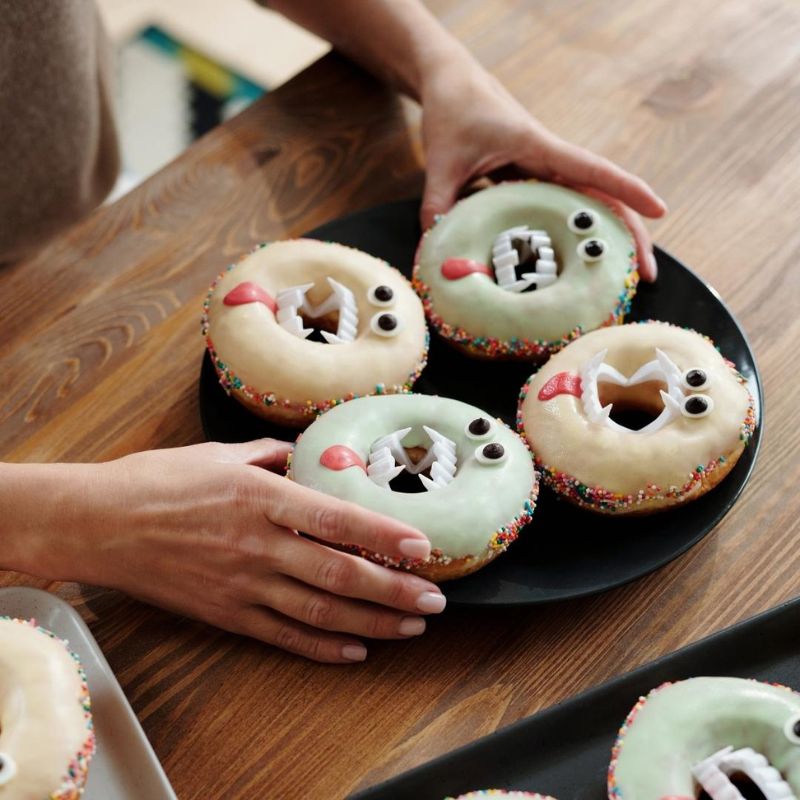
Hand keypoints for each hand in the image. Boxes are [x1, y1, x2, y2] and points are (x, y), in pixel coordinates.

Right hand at [18, 440, 443, 662]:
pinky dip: (322, 645)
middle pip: (339, 572)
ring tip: (411, 625)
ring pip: (320, 609)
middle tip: (435, 598)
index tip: (424, 546)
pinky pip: (282, 635)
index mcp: (261, 498)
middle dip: (394, 588)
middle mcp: (258, 544)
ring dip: (372, 620)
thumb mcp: (218, 453)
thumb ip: (268, 454)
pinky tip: (355, 650)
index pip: (337, 519)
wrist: (98, 524)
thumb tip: (300, 454)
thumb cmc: (155, 482)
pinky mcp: (225, 612)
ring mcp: (242, 584)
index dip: (385, 535)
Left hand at [419, 58, 666, 280]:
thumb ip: (438, 204)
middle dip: (629, 232)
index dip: (627, 190)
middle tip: (646, 272)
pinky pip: (561, 207)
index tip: (659, 212)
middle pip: (601, 196)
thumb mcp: (442, 160)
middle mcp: (548, 158)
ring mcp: (542, 169)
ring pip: (586, 204)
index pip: (592, 170)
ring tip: (622, 276)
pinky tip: (579, 259)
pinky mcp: (531, 177)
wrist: (450, 82)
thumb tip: (434, 249)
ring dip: (607, 236)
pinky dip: (574, 231)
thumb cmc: (453, 109)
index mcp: (537, 146)